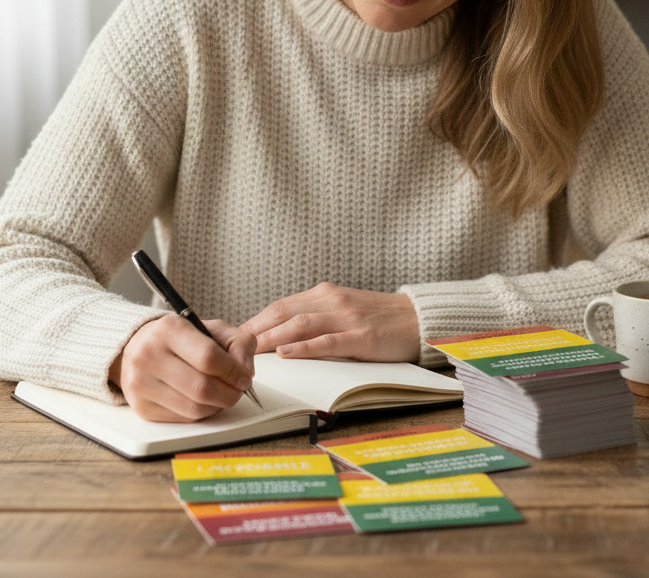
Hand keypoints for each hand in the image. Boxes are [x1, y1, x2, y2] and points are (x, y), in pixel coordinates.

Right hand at [109, 314, 256, 421]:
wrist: (137, 347)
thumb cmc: (179, 338)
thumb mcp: (211, 328)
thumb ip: (238, 342)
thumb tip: (246, 371)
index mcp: (169, 330)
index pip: (208, 357)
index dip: (233, 371)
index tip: (244, 377)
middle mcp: (149, 356)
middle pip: (202, 388)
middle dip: (230, 393)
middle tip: (238, 390)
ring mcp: (142, 384)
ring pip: (194, 408)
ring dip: (218, 405)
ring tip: (224, 394)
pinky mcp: (142, 407)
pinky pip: (183, 419)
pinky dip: (202, 413)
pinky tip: (205, 401)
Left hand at [241, 282, 419, 361]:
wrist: (418, 318)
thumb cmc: (378, 319)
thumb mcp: (342, 310)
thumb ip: (315, 318)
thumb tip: (278, 337)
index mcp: (324, 294)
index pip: (278, 307)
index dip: (253, 322)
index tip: (232, 340)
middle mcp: (331, 300)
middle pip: (282, 313)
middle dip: (254, 332)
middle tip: (230, 351)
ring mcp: (347, 317)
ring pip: (299, 325)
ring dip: (270, 340)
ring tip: (248, 355)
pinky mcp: (362, 336)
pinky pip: (327, 341)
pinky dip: (303, 347)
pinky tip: (286, 354)